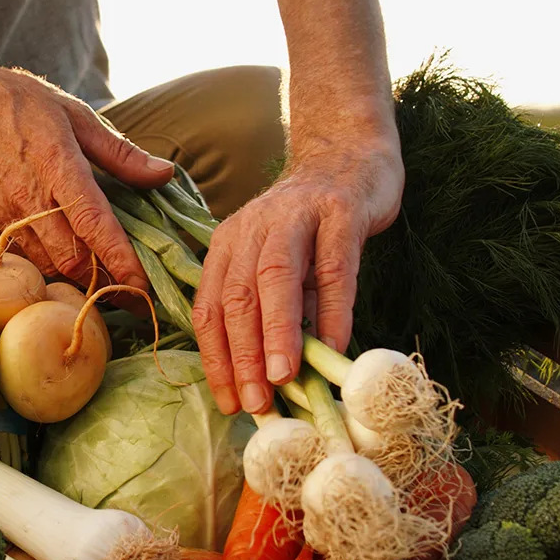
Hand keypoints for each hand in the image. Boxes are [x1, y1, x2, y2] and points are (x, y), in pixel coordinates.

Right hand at [0, 62, 173, 287]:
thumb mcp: (76, 115)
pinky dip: (50, 265)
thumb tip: (164, 174)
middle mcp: (28, 196)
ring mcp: (3, 214)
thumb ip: (121, 152)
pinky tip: (69, 260)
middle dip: (105, 282)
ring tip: (107, 282)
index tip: (142, 285)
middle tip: (134, 295)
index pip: (92, 223)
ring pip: (48, 265)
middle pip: (71, 258)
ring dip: (78, 278)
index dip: (119, 258)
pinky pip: (25, 257)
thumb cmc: (18, 103)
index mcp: (56, 164)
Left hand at [192, 126, 403, 414]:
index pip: (211, 307)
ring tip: (284, 378)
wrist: (348, 158)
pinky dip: (333, 309)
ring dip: (278, 333)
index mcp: (227, 246)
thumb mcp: (278, 266)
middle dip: (243, 354)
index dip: (217, 358)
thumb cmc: (309, 227)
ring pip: (276, 279)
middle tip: (255, 401)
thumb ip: (273, 313)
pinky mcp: (339, 212)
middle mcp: (252, 229)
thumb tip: (272, 379)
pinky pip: (334, 267)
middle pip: (238, 296)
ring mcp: (295, 216)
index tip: (229, 402)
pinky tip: (335, 345)